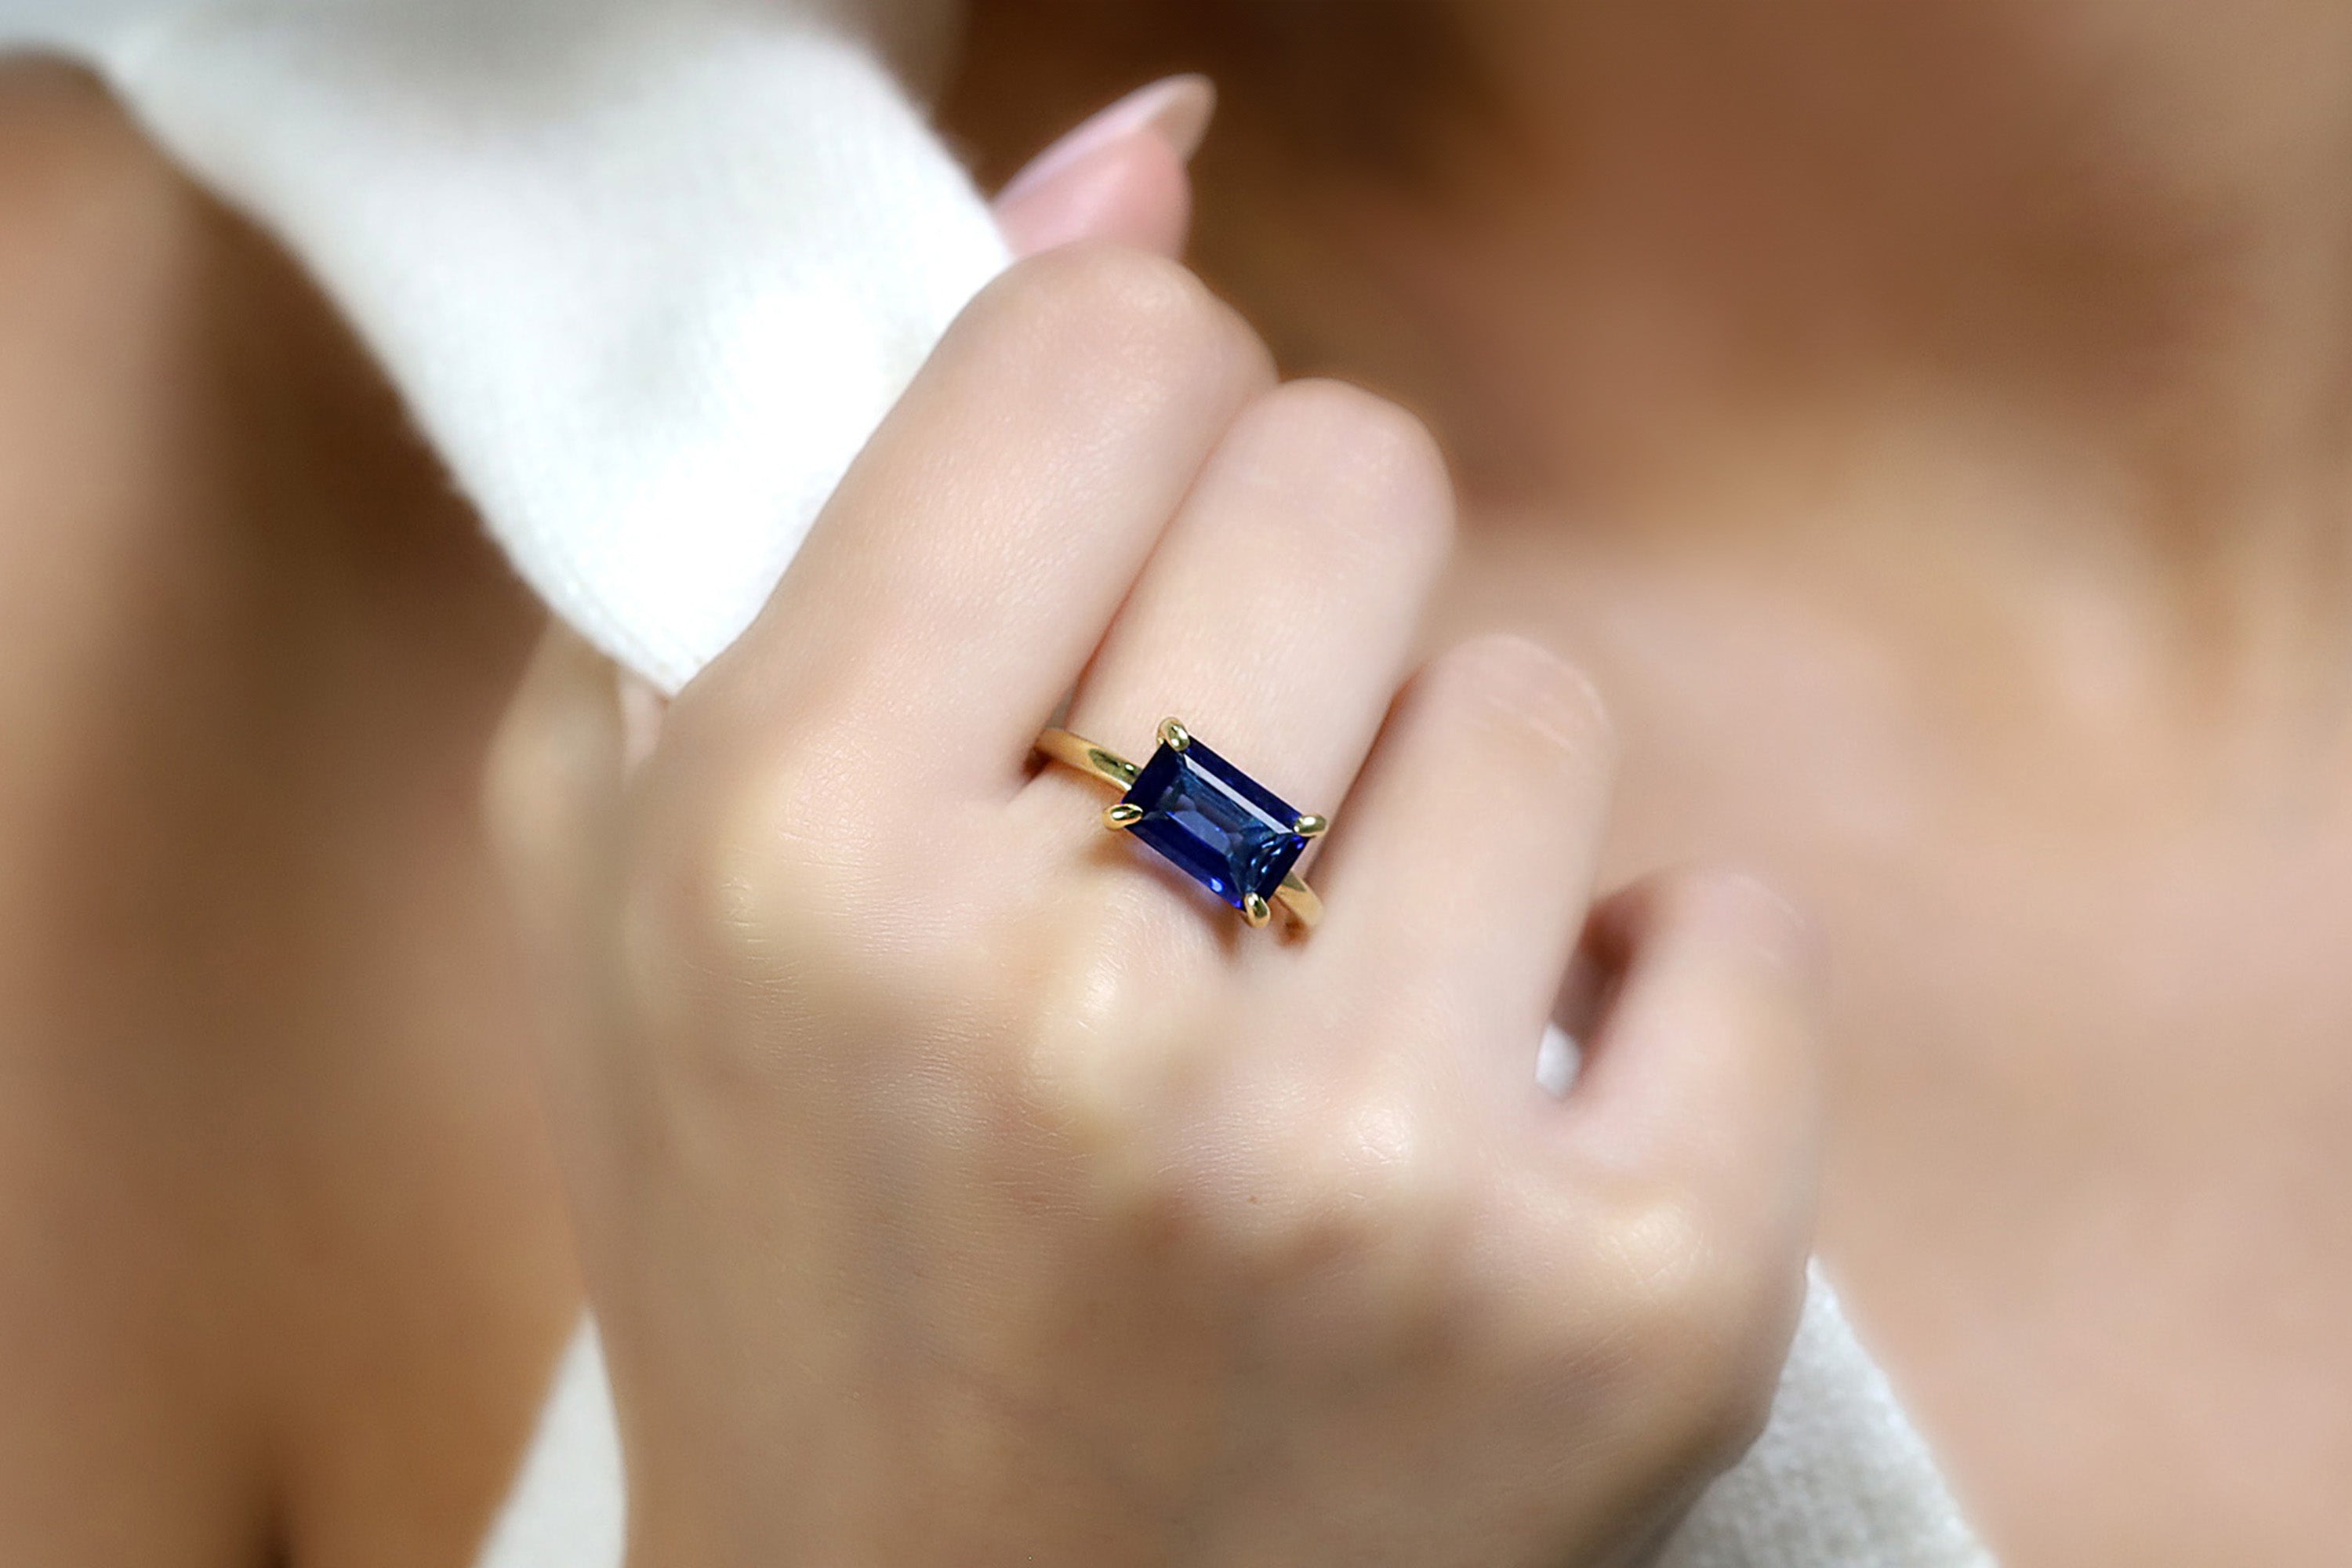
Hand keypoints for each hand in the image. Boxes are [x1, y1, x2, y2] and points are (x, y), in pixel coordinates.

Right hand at [489, 89, 1821, 1567]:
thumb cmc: (796, 1256)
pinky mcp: (1632, 1314)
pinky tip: (1491, 1133)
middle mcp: (1079, 1006)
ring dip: (1437, 827)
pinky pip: (1737, 929)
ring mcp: (1381, 1173)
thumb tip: (1137, 151)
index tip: (1107, 563)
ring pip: (1545, 704)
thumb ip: (826, 483)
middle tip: (1200, 824)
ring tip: (1313, 1021)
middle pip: (1354, 472)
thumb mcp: (643, 880)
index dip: (1125, 429)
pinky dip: (1637, 1003)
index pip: (1112, 352)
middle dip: (1284, 613)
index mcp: (798, 858)